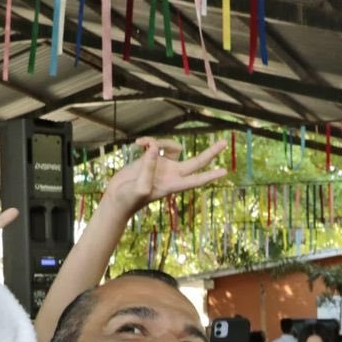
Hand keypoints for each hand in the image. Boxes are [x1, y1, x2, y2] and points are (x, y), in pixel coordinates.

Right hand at [102, 138, 228, 216]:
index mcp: (172, 185)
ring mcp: (162, 166)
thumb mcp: (139, 187)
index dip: (209, 175)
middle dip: (210, 153)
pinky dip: (147, 141)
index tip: (225, 172)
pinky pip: (155, 144)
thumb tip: (155, 148)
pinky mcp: (151, 159)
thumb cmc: (128, 200)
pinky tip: (136, 143)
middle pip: (196, 162)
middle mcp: (170, 174)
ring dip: (160, 141)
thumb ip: (148, 169)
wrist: (116, 198)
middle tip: (224, 142)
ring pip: (172, 147)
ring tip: (141, 144)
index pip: (195, 180)